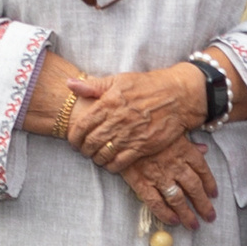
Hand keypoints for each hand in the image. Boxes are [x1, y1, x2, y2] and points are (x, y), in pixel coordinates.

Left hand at [69, 65, 207, 172]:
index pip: (81, 125)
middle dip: (83, 150)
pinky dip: (111, 166)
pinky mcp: (143, 146)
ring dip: (96, 158)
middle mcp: (117, 120)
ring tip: (95, 157)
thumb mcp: (119, 80)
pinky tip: (110, 164)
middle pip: (90, 142)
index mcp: (108, 102)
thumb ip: (93, 85)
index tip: (72, 140)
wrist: (177, 96)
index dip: (73, 136)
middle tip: (83, 151)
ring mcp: (130, 134)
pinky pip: (121, 162)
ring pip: (103, 154)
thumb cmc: (147, 86)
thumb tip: (69, 84)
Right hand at [120, 138, 218, 229]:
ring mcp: (158, 175)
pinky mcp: (142, 183)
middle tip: (209, 217)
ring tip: (194, 225)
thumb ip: (190, 142)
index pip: (202, 170)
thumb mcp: (174, 129)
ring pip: (178, 198)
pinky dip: (165, 214)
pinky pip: (156, 202)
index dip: (210, 184)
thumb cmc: (150, 126)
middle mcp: (175, 165)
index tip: (214, 194)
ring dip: (187, 214)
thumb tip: (204, 149)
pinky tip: (174, 221)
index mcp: (185, 150)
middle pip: (194, 188)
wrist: (124, 129)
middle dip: (203, 205)